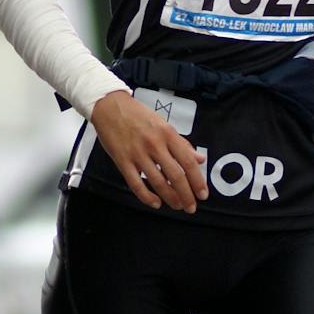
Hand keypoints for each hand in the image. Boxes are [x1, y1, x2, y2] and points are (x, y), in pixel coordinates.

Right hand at [89, 90, 208, 212]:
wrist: (110, 106)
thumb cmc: (139, 115)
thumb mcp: (164, 124)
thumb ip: (182, 143)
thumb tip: (200, 159)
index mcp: (168, 134)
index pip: (188, 162)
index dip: (197, 181)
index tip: (203, 194)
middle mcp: (154, 144)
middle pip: (175, 176)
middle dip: (186, 195)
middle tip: (191, 207)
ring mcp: (137, 154)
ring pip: (158, 182)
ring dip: (170, 198)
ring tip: (177, 206)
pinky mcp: (122, 161)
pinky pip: (136, 184)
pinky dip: (147, 197)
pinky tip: (156, 203)